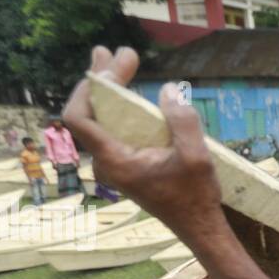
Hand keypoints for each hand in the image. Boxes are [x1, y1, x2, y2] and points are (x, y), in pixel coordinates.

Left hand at [61, 46, 223, 241]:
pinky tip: (132, 92)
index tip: (106, 67)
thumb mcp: (196, 156)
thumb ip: (182, 121)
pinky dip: (121, 108)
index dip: (86, 88)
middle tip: (113, 51)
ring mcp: (116, 164)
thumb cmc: (196, 196)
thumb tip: (169, 90)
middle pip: (89, 114)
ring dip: (110, 91)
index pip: (79, 118)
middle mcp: (108, 162)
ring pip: (101, 121)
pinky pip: (114, 130)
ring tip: (120, 62)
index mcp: (115, 160)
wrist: (200, 227)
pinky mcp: (127, 165)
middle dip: (101, 80)